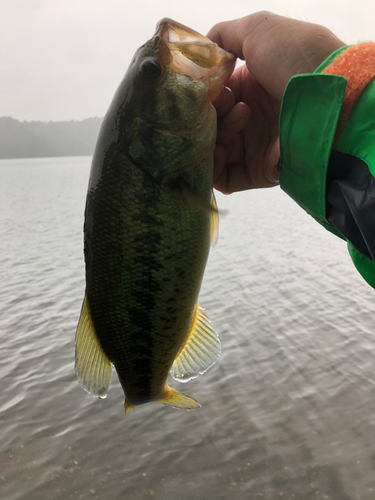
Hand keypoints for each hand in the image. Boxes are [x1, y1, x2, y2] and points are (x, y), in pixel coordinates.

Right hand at [207, 11, 344, 192]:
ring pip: (213, 151)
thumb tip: (203, 50)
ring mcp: (256, 146)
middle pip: (210, 125)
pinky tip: (218, 153)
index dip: (206, 94)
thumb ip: (225, 35)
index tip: (212, 88)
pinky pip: (224, 178)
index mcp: (252, 87)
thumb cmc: (296, 59)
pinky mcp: (260, 172)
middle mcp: (252, 118)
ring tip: (234, 124)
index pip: (213, 97)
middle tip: (228, 105)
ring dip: (211, 140)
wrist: (328, 97)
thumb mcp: (259, 30)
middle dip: (208, 117)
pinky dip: (212, 169)